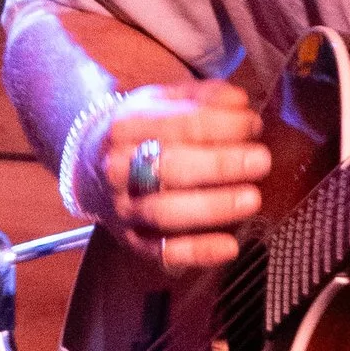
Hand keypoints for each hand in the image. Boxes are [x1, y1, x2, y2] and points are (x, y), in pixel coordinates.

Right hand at [78, 80, 266, 270]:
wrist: (87, 167)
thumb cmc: (141, 132)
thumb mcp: (163, 102)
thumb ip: (203, 98)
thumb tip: (240, 102)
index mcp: (128, 127)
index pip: (180, 125)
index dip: (222, 125)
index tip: (254, 125)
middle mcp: (118, 168)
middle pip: (170, 168)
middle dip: (220, 165)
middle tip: (261, 161)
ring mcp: (123, 207)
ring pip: (165, 212)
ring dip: (212, 207)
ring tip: (252, 199)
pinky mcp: (132, 241)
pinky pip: (163, 252)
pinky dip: (197, 252)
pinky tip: (230, 247)